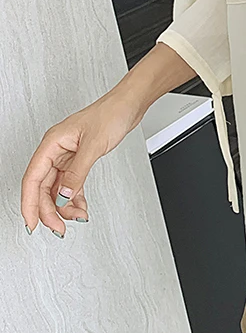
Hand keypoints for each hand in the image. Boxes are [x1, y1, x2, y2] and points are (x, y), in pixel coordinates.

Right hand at [21, 91, 143, 237]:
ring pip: (57, 188)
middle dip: (49, 210)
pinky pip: (71, 184)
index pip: (32, 179)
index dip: (29, 204)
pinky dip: (75, 197)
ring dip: (64, 205)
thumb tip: (63, 196)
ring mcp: (68, 155)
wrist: (129, 104)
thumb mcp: (94, 145)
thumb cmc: (112, 113)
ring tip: (75, 217)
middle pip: (43, 187)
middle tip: (59, 228)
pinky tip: (81, 207)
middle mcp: (56, 150)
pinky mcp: (79, 159)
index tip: (32, 224)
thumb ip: (77, 173)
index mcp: (52, 143)